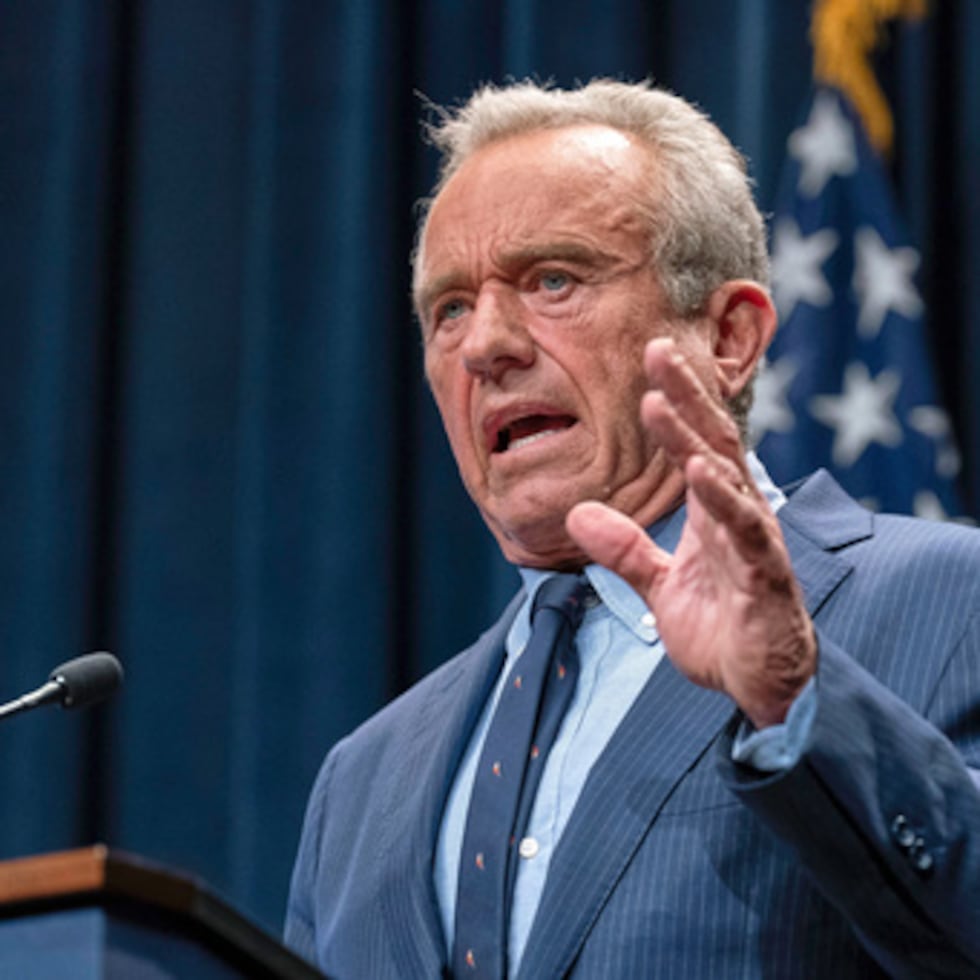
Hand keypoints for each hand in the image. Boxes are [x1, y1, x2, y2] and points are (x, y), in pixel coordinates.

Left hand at [566, 337, 815, 728]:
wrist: (758, 686)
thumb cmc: (720, 629)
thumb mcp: (659, 586)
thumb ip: (624, 549)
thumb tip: (576, 515)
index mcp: (715, 512)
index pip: (696, 443)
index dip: (678, 399)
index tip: (651, 357)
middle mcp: (739, 515)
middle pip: (713, 442)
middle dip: (687, 395)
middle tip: (657, 349)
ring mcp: (755, 543)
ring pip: (726, 478)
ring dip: (692, 438)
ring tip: (662, 402)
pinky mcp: (765, 577)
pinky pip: (746, 532)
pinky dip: (724, 500)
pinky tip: (701, 471)